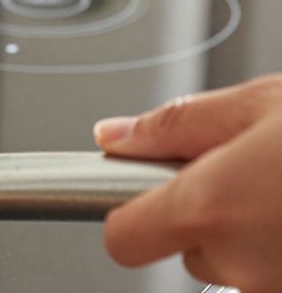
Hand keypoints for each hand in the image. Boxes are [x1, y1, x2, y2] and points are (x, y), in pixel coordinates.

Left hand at [94, 75, 281, 291]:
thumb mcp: (260, 104)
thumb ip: (176, 124)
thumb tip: (114, 136)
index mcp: (210, 208)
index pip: (123, 238)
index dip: (129, 212)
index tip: (141, 190)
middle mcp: (244, 264)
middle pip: (191, 249)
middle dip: (214, 212)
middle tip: (256, 170)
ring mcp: (280, 287)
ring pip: (241, 264)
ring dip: (257, 233)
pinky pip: (275, 271)